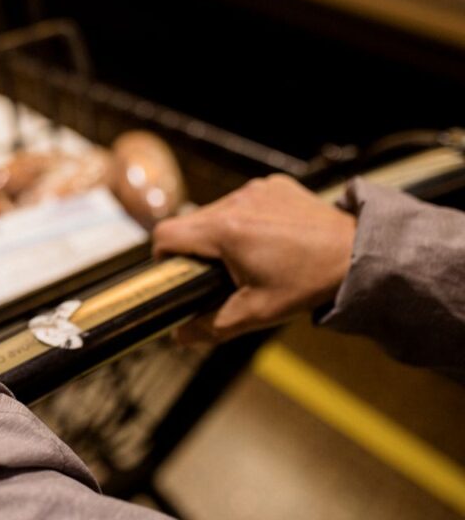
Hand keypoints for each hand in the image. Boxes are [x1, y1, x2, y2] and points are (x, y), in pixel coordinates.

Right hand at [152, 174, 355, 343]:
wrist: (360, 254)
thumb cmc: (309, 283)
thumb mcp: (256, 313)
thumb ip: (210, 326)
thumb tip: (179, 336)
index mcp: (224, 230)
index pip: (166, 234)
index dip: (162, 256)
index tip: (174, 272)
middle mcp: (236, 202)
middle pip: (190, 222)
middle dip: (195, 248)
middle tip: (215, 274)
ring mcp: (256, 190)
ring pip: (216, 210)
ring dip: (220, 232)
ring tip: (246, 257)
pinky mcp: (274, 185)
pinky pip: (244, 200)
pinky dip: (246, 218)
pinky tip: (267, 239)